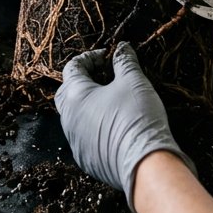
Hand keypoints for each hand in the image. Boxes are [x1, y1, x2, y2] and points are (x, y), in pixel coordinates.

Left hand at [54, 42, 195, 210]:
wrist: (144, 164)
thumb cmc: (136, 117)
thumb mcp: (133, 81)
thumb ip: (125, 61)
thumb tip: (122, 48)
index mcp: (75, 96)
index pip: (73, 67)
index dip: (89, 57)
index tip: (107, 56)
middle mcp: (68, 119)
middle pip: (67, 92)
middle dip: (83, 81)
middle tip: (103, 76)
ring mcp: (75, 142)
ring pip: (75, 117)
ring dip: (88, 105)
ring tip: (111, 100)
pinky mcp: (86, 160)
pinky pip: (85, 138)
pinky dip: (95, 127)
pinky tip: (114, 126)